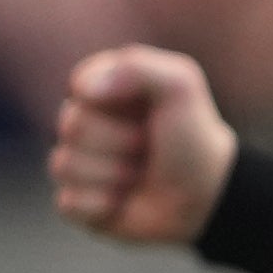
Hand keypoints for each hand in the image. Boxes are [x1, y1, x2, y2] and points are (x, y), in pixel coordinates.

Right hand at [50, 45, 236, 245]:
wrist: (207, 197)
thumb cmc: (192, 138)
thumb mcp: (181, 86)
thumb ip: (137, 66)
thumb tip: (82, 90)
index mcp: (101, 90)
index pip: (80, 85)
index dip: (114, 102)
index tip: (149, 112)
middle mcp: (84, 124)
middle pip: (71, 127)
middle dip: (121, 142)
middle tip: (149, 149)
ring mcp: (77, 163)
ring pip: (65, 166)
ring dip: (115, 176)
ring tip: (140, 175)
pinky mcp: (77, 202)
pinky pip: (68, 202)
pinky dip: (102, 206)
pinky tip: (124, 202)